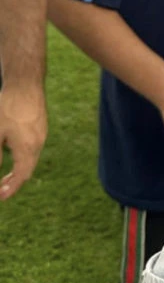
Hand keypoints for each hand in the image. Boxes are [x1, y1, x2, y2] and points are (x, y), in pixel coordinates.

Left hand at [0, 85, 47, 199]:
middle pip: (28, 170)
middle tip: (1, 190)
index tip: (1, 197)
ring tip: (6, 176)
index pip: (21, 176)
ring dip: (19, 170)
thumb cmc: (8, 108)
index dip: (11, 189)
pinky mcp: (41, 127)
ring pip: (31, 159)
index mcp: (27, 148)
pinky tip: (14, 155)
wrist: (25, 84)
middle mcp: (38, 144)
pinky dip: (24, 158)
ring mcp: (41, 135)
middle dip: (15, 182)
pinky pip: (34, 149)